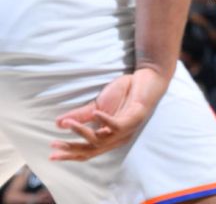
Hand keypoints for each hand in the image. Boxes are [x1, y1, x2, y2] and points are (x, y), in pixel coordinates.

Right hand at [50, 67, 168, 160]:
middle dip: (72, 149)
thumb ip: (81, 115)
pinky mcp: (135, 118)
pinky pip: (118, 124)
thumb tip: (58, 124)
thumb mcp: (98, 106)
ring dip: (83, 132)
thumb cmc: (124, 94)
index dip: (70, 154)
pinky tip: (95, 113)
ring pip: (101, 139)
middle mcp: (119, 138)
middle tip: (54, 146)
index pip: (88, 152)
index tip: (51, 155)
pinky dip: (105, 120)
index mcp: (110, 138)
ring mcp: (127, 129)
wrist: (146, 78)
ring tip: (69, 125)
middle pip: (92, 150)